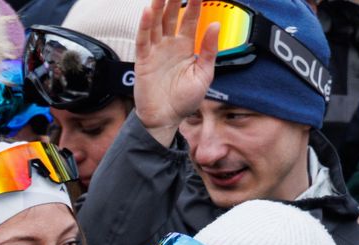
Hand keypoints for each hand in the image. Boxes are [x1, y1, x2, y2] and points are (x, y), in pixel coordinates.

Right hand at [135, 0, 220, 138]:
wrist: (166, 119)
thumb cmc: (185, 100)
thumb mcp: (205, 74)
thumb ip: (209, 50)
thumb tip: (215, 26)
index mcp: (186, 46)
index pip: (192, 18)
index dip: (196, 3)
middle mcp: (170, 45)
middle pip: (173, 15)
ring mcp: (156, 51)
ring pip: (157, 23)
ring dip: (159, 6)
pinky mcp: (143, 61)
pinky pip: (144, 39)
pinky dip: (146, 24)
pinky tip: (149, 10)